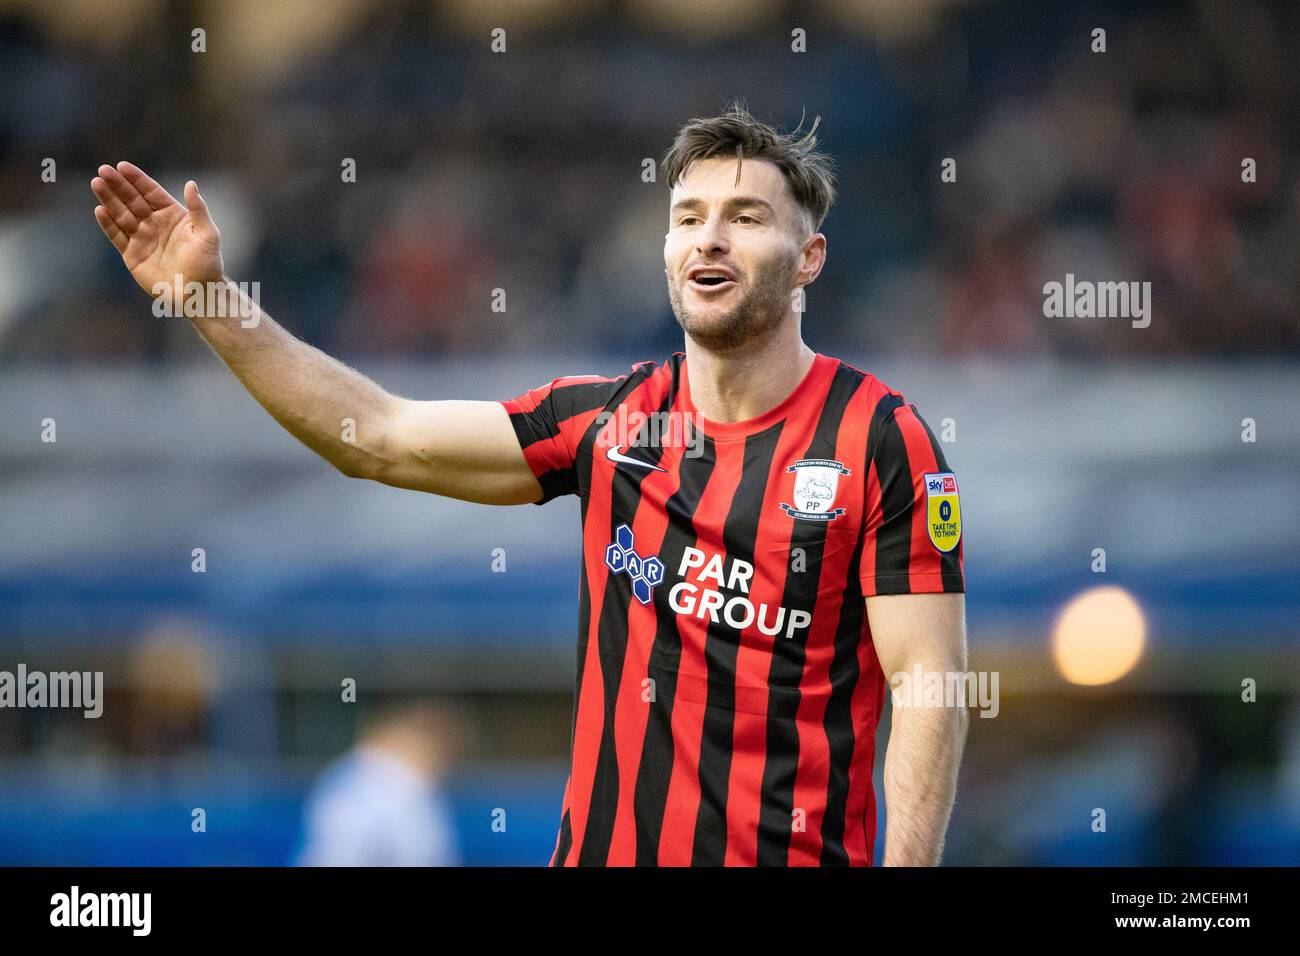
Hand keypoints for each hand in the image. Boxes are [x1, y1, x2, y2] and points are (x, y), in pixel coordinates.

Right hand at [91, 162, 224, 306]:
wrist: (197, 294)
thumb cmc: (207, 264)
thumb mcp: (208, 234)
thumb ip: (198, 209)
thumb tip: (191, 184)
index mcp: (173, 215)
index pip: (151, 192)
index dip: (136, 179)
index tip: (121, 166)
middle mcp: (155, 224)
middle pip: (132, 199)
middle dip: (118, 185)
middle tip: (103, 170)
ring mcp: (142, 238)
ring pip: (121, 214)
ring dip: (109, 199)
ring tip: (97, 184)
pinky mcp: (132, 254)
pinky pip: (117, 236)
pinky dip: (108, 223)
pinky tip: (100, 210)